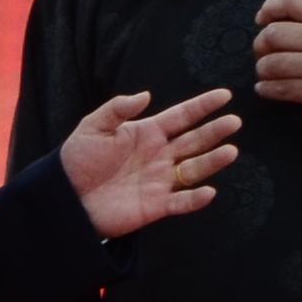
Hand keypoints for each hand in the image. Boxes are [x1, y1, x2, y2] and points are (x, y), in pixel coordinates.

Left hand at [60, 87, 239, 235]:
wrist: (66, 197)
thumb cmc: (78, 159)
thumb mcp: (93, 127)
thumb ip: (118, 109)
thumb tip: (146, 95)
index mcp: (148, 133)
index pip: (182, 116)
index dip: (203, 106)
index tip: (224, 95)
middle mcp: (160, 155)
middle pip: (194, 140)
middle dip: (215, 131)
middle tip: (234, 122)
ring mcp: (160, 180)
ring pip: (194, 169)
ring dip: (212, 162)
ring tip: (230, 152)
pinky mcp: (156, 205)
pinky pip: (181, 202)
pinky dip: (195, 199)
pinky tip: (209, 191)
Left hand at [252, 0, 301, 127]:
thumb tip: (292, 21)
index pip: (291, 1)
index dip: (269, 7)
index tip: (263, 17)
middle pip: (273, 33)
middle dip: (261, 42)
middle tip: (262, 49)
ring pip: (272, 63)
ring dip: (262, 67)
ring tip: (265, 71)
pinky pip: (280, 89)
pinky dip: (267, 88)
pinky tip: (267, 88)